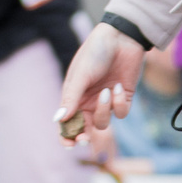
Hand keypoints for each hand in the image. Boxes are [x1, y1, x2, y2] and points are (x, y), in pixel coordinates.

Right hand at [56, 21, 146, 146]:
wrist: (122, 37)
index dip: (66, 136)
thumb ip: (71, 98)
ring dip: (104, 111)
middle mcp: (88, 101)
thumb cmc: (96, 52)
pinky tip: (118, 87)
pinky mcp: (123, 97)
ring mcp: (106, 100)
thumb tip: (58, 120)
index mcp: (74, 96)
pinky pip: (121, 112)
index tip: (68, 144)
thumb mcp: (80, 75)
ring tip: (106, 91)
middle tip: (84, 138)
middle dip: (83, 135)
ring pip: (103, 122)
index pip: (67, 122)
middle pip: (84, 128)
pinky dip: (119, 103)